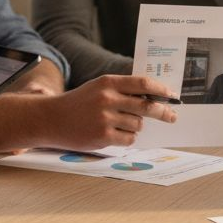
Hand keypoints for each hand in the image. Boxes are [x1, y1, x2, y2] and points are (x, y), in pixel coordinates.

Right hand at [39, 75, 178, 151]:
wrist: (50, 119)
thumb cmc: (78, 103)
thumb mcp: (98, 87)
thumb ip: (121, 89)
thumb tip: (152, 96)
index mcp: (107, 82)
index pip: (142, 83)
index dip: (161, 89)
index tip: (171, 95)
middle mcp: (107, 99)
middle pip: (146, 106)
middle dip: (163, 112)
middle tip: (172, 116)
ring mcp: (105, 118)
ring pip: (137, 125)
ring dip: (135, 126)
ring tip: (119, 124)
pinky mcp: (103, 136)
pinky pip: (128, 139)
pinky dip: (126, 138)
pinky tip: (113, 134)